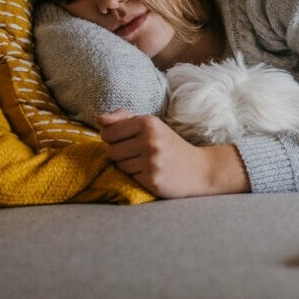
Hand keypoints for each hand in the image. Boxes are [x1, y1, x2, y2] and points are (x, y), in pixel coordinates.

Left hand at [97, 109, 250, 198]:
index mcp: (148, 122)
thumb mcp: (151, 125)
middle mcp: (150, 140)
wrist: (199, 169)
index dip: (114, 139)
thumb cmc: (170, 145)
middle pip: (111, 151)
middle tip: (140, 153)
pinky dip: (137, 177)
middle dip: (121, 154)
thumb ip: (123, 119)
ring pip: (118, 166)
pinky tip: (151, 173)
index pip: (108, 132)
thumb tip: (99, 119)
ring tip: (147, 163)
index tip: (128, 140)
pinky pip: (129, 178)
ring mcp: (151, 160)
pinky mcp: (152, 179)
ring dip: (128, 166)